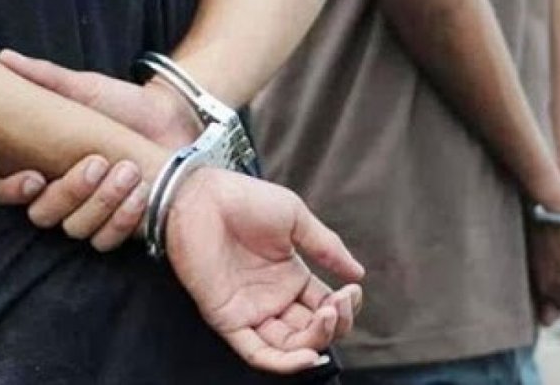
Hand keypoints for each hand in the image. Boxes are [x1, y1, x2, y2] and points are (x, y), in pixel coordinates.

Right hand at [0, 48, 201, 247]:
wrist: (172, 121)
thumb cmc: (123, 105)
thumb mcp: (86, 89)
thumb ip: (45, 79)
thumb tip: (3, 57)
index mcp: (42, 164)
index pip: (6, 191)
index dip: (12, 190)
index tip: (34, 176)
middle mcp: (61, 195)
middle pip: (43, 214)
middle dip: (71, 191)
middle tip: (98, 162)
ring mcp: (88, 215)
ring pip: (76, 228)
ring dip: (101, 203)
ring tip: (128, 171)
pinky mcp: (117, 228)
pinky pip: (106, 241)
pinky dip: (122, 221)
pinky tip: (141, 194)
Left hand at [166, 167, 364, 373]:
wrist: (201, 197)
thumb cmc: (244, 200)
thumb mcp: (295, 218)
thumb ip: (327, 247)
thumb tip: (358, 273)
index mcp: (290, 276)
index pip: (324, 307)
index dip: (343, 306)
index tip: (352, 291)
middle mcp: (273, 298)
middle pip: (312, 330)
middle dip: (334, 324)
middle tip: (339, 304)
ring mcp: (251, 310)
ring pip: (290, 346)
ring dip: (315, 341)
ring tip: (327, 319)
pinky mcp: (228, 319)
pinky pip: (256, 353)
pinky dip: (283, 363)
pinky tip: (306, 356)